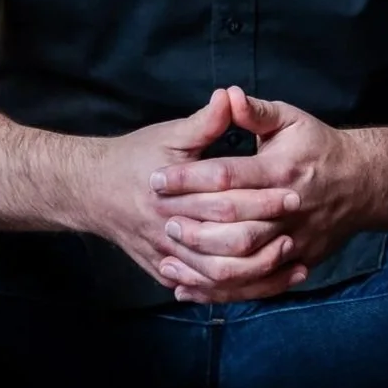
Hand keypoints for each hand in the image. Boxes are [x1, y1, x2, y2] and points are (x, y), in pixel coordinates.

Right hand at [83, 88, 304, 299]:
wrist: (91, 191)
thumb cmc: (134, 158)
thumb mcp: (169, 135)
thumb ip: (204, 121)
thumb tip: (232, 96)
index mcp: (172, 194)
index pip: (225, 202)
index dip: (262, 198)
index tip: (293, 192)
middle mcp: (168, 230)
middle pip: (225, 245)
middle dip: (265, 238)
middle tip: (296, 228)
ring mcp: (166, 257)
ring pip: (218, 277)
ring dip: (257, 272)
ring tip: (289, 258)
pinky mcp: (165, 273)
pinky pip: (205, 291)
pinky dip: (236, 290)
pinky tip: (265, 282)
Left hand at [150, 87, 385, 304]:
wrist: (364, 184)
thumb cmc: (320, 148)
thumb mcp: (292, 120)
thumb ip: (257, 112)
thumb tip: (227, 95)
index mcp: (281, 170)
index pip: (226, 176)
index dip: (187, 177)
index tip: (157, 178)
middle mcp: (288, 208)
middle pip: (232, 222)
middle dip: (192, 221)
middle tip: (160, 218)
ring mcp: (294, 239)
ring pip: (243, 260)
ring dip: (202, 260)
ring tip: (169, 253)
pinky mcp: (297, 262)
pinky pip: (257, 284)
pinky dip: (223, 289)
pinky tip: (191, 286)